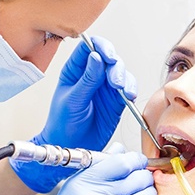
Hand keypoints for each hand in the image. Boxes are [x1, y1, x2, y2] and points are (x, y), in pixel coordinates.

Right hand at [0, 145, 155, 194]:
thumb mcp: (74, 188)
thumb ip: (99, 167)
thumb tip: (121, 149)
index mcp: (85, 182)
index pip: (123, 161)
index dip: (136, 159)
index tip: (138, 162)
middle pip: (139, 177)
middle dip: (145, 175)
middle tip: (142, 179)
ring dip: (148, 193)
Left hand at [11, 36, 136, 191]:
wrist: (71, 147)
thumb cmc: (63, 124)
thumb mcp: (72, 100)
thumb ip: (87, 80)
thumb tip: (96, 57)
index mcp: (75, 70)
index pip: (89, 48)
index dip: (100, 47)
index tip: (108, 56)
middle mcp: (92, 75)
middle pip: (109, 59)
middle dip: (116, 67)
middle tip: (116, 81)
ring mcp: (105, 87)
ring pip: (121, 72)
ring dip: (125, 79)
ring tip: (124, 91)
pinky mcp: (117, 100)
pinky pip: (128, 89)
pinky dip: (131, 90)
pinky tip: (129, 96)